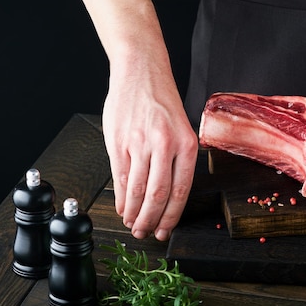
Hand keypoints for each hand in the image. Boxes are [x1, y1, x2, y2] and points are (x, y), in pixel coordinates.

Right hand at [102, 50, 198, 240]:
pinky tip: (122, 208)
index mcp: (186, 143)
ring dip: (134, 213)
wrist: (141, 71)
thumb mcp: (181, 128)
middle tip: (145, 233)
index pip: (180, 190)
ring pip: (137, 189)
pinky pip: (120, 176)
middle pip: (158, 195)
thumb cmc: (161, 101)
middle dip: (151, 220)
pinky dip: (120, 197)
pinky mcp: (119, 141)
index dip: (171, 216)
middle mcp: (165, 144)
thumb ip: (175, 160)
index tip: (164, 231)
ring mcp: (140, 143)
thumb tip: (167, 197)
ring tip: (133, 224)